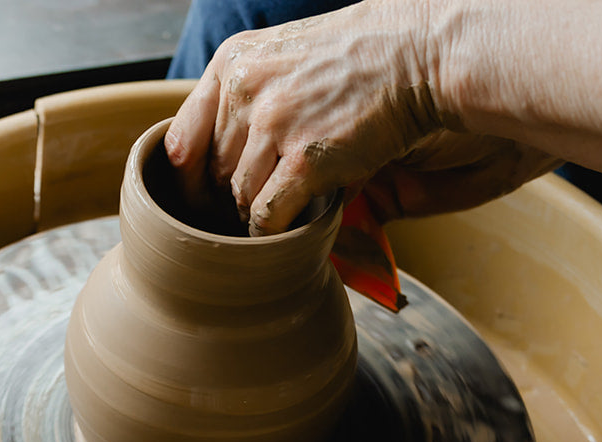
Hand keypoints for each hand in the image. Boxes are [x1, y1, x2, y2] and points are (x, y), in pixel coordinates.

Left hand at [163, 0, 554, 232]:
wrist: (421, 54)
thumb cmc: (360, 56)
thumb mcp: (285, 53)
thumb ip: (246, 92)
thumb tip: (214, 147)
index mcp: (232, 63)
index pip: (180, 140)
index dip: (187, 178)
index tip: (197, 197)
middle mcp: (245, 91)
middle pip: (215, 171)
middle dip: (232, 193)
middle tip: (256, 202)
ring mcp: (274, 125)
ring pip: (240, 195)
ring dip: (260, 209)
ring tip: (288, 203)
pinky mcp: (305, 160)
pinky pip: (269, 214)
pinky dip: (277, 227)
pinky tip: (294, 224)